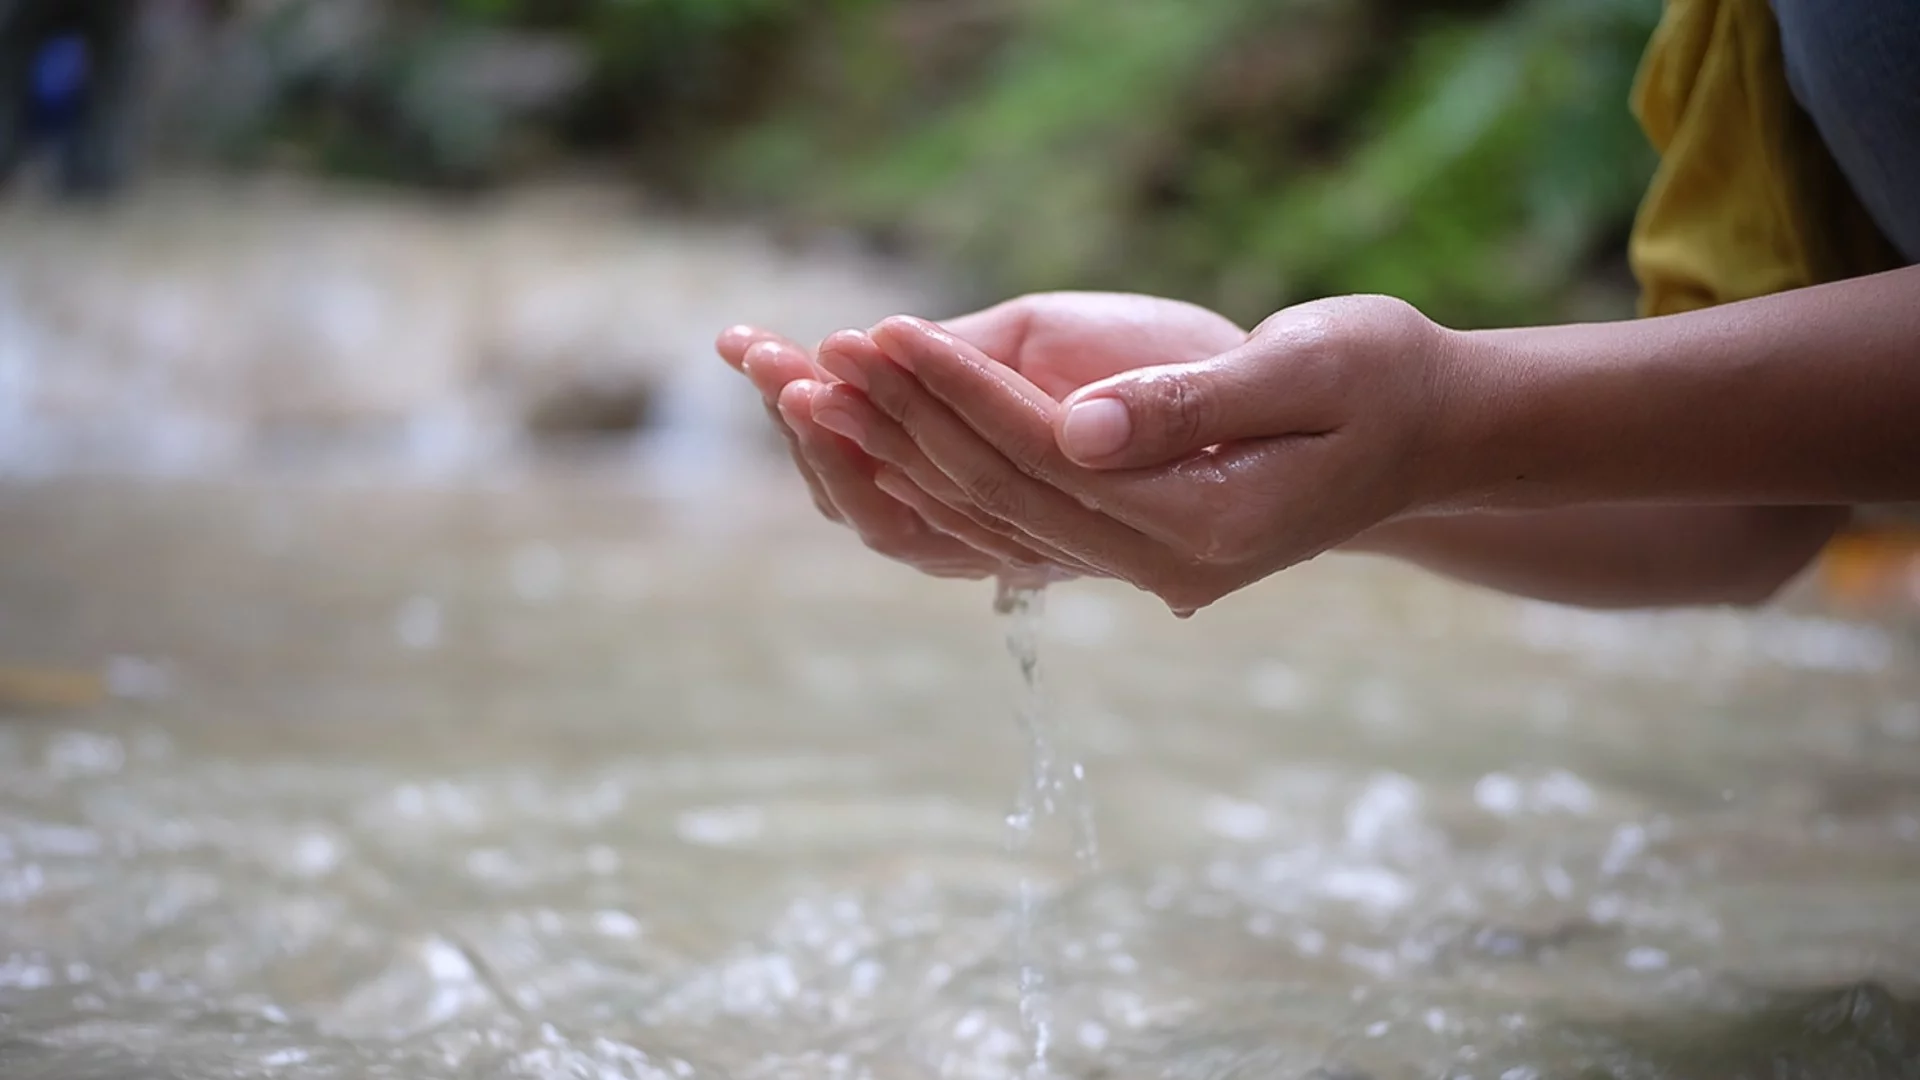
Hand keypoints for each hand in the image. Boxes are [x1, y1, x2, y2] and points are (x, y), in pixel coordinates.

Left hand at [817, 295, 1457, 613]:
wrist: (1428, 435)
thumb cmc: (1383, 377)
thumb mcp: (1310, 367)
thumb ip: (1193, 404)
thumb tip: (1078, 429)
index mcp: (1203, 524)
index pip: (1044, 455)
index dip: (957, 390)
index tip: (883, 329)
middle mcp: (1163, 564)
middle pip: (1001, 495)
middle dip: (905, 423)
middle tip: (814, 361)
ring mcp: (1146, 567)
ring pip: (996, 516)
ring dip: (905, 454)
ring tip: (824, 392)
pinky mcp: (1135, 546)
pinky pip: (1016, 522)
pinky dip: (945, 479)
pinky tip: (887, 439)